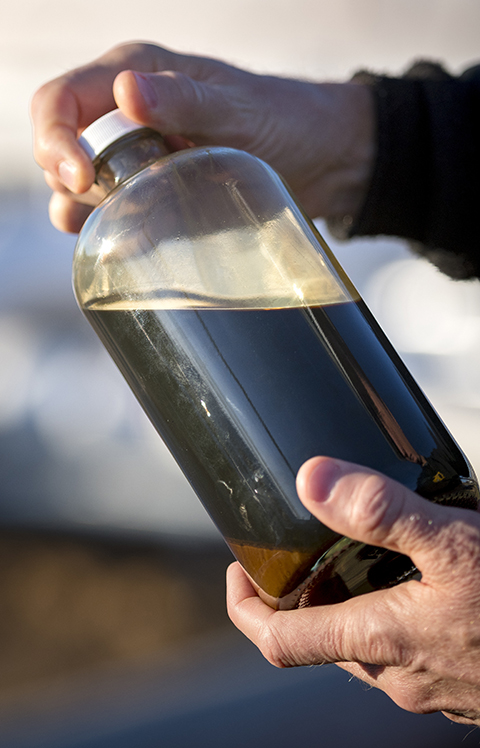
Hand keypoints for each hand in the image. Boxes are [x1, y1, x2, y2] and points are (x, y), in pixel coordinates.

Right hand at [30, 41, 373, 231]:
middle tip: (110, 202)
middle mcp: (126, 115)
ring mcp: (137, 156)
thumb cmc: (283, 118)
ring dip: (87, 210)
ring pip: (79, 187)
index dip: (55, 140)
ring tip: (128, 220)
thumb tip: (127, 93)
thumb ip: (185, 100)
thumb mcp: (237, 108)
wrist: (320, 159)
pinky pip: (113, 213)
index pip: (60, 102)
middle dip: (69, 179)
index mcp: (136, 74)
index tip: (81, 180)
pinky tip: (133, 239)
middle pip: (60, 148)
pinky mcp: (153, 191)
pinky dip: (112, 230)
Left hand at [227, 456, 479, 724]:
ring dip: (347, 605)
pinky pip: (408, 651)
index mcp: (379, 643)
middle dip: (299, 597)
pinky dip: (391, 616)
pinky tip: (418, 581)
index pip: (278, 640)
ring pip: (364, 646)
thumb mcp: (455, 544)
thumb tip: (311, 479)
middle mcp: (398, 676)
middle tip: (299, 550)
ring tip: (355, 556)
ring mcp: (432, 685)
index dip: (243, 605)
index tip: (238, 567)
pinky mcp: (461, 681)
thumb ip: (381, 511)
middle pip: (319, 639)